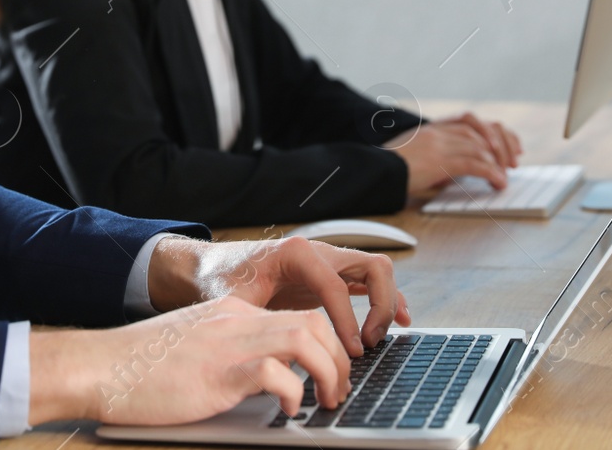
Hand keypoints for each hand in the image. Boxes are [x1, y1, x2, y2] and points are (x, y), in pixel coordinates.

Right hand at [29, 297, 351, 424]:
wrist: (100, 366)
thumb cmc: (141, 366)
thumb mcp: (197, 347)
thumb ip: (231, 352)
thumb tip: (269, 379)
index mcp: (233, 313)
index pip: (300, 314)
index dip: (329, 346)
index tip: (334, 373)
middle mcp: (236, 320)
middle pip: (314, 321)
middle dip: (340, 358)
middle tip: (339, 391)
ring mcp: (228, 344)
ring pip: (305, 338)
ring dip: (329, 372)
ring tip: (325, 401)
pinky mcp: (217, 373)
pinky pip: (274, 374)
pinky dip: (294, 393)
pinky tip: (289, 411)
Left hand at [147, 235, 410, 353]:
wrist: (214, 265)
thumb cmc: (222, 280)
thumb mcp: (234, 301)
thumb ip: (257, 322)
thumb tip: (280, 359)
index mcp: (296, 252)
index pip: (335, 285)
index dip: (348, 320)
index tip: (351, 351)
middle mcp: (319, 251)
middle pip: (372, 267)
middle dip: (380, 305)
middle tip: (369, 343)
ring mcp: (328, 261)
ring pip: (377, 270)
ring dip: (388, 301)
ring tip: (382, 338)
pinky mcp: (330, 275)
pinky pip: (368, 282)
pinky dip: (386, 299)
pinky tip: (397, 321)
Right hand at [383, 115, 521, 198]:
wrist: (373, 171)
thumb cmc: (390, 169)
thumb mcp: (416, 156)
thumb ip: (439, 157)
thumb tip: (463, 170)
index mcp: (432, 128)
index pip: (470, 120)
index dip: (492, 130)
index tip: (507, 143)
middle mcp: (438, 131)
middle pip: (480, 130)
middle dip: (502, 146)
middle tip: (514, 162)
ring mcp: (438, 144)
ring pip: (480, 147)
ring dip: (498, 163)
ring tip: (505, 178)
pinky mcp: (439, 161)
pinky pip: (474, 164)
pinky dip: (491, 173)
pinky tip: (498, 183)